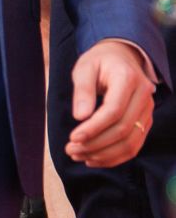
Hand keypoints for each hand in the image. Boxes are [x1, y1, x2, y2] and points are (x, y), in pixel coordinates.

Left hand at [65, 40, 153, 167]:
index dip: (93, 128)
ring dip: (103, 155)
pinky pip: (134, 146)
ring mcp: (147, 110)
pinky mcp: (145, 122)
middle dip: (95, 144)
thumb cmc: (99, 62)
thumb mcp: (84, 68)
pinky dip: (113, 157)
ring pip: (130, 142)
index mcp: (128, 78)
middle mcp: (144, 95)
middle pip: (123, 129)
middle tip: (70, 150)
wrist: (121, 58)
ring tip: (78, 156)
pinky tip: (92, 159)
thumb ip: (82, 90)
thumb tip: (80, 117)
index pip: (114, 110)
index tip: (73, 137)